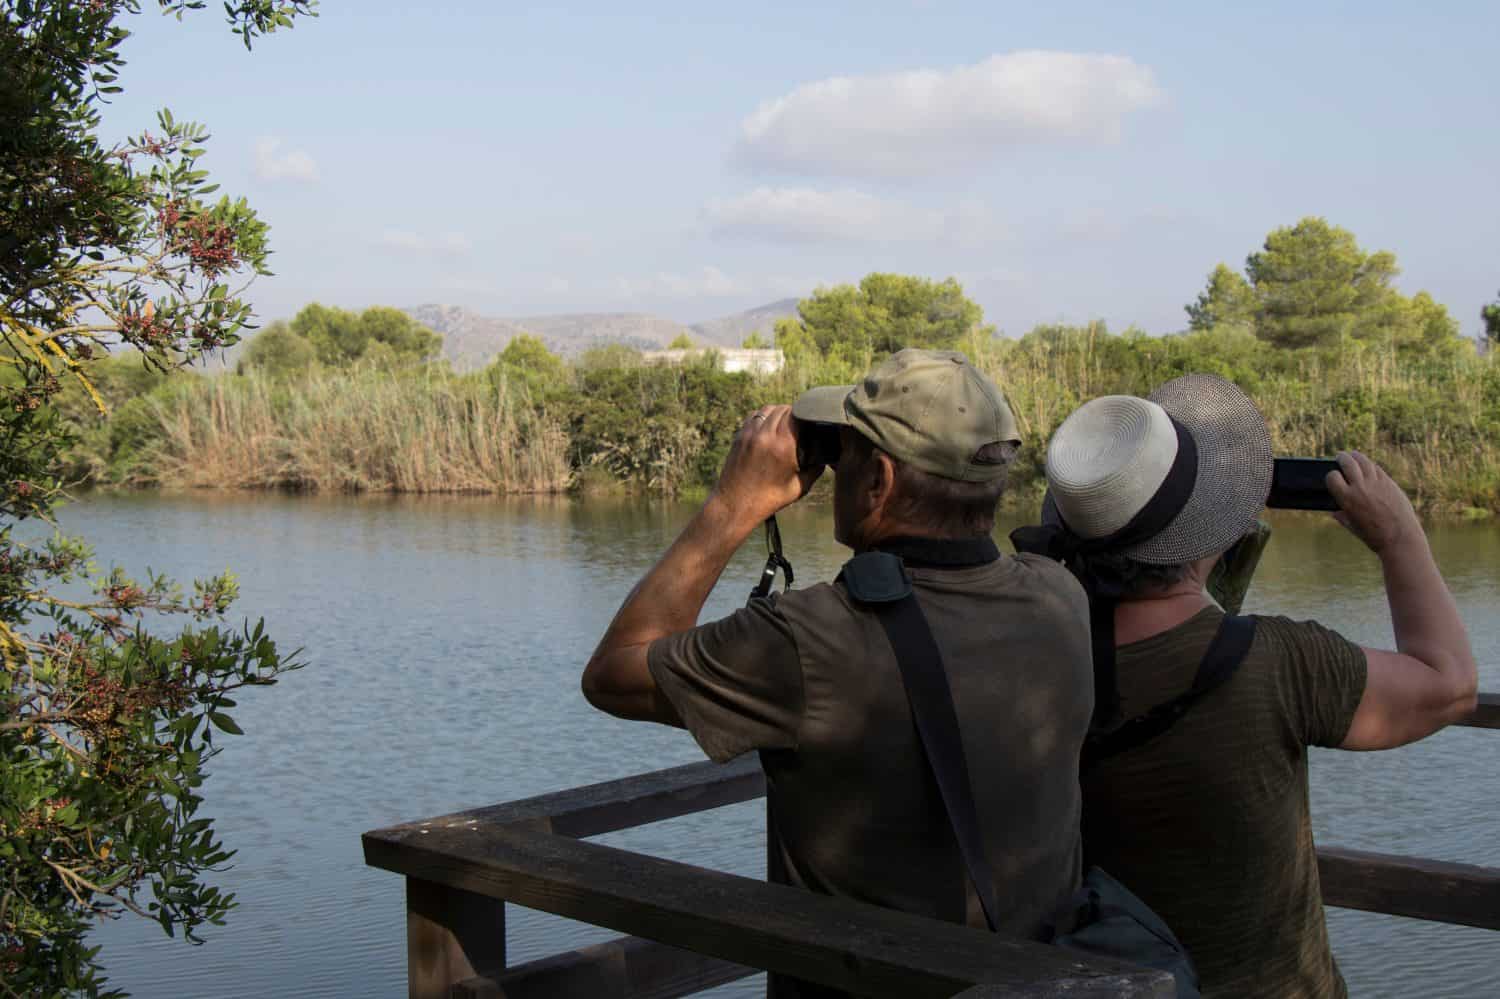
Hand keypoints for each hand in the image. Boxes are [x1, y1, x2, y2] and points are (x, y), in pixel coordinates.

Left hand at [711, 406, 822, 525]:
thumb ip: (815, 471)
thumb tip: (824, 459)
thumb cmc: (768, 499)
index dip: (806, 414)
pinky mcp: (739, 437)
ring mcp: (749, 434)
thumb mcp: (798, 488)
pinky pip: (753, 416)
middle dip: (793, 413)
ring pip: (767, 409)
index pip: (796, 414)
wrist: (734, 505)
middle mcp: (765, 435)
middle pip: (782, 409)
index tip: (811, 420)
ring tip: (785, 422)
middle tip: (800, 422)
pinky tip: (768, 426)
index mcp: (783, 446)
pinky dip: (763, 417)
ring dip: (778, 412)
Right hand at [1326, 451, 1421, 554]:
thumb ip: (1343, 518)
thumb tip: (1335, 513)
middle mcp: (1360, 488)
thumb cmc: (1375, 537)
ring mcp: (1376, 483)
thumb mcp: (1354, 528)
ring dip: (1357, 457)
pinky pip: (1377, 469)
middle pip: (1348, 464)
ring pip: (1364, 462)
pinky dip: (1371, 465)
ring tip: (1354, 455)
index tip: (1333, 477)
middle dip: (1342, 458)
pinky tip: (1369, 465)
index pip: (1333, 477)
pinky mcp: (1390, 483)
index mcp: (1347, 499)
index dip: (1331, 475)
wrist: (1400, 538)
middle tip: (1340, 456)